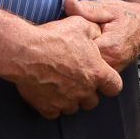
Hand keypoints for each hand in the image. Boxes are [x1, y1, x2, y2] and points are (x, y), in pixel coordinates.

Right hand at [9, 15, 124, 117]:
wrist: (24, 51)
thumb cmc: (52, 38)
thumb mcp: (81, 25)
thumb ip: (94, 32)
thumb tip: (97, 34)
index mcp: (97, 73)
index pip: (115, 87)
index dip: (109, 83)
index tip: (102, 79)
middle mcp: (84, 91)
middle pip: (92, 101)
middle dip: (88, 93)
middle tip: (77, 81)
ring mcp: (66, 101)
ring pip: (73, 108)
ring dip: (70, 100)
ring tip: (61, 87)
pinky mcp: (47, 107)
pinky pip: (54, 114)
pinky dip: (52, 107)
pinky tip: (48, 95)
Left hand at [64, 0, 139, 71]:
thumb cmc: (126, 15)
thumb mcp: (107, 7)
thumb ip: (86, 8)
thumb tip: (68, 3)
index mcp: (108, 48)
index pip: (76, 52)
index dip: (67, 43)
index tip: (65, 36)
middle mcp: (111, 64)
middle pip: (79, 65)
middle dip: (71, 53)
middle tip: (69, 40)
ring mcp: (112, 71)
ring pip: (85, 72)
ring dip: (78, 60)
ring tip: (79, 46)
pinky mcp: (111, 74)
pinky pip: (93, 73)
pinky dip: (86, 64)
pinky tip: (86, 52)